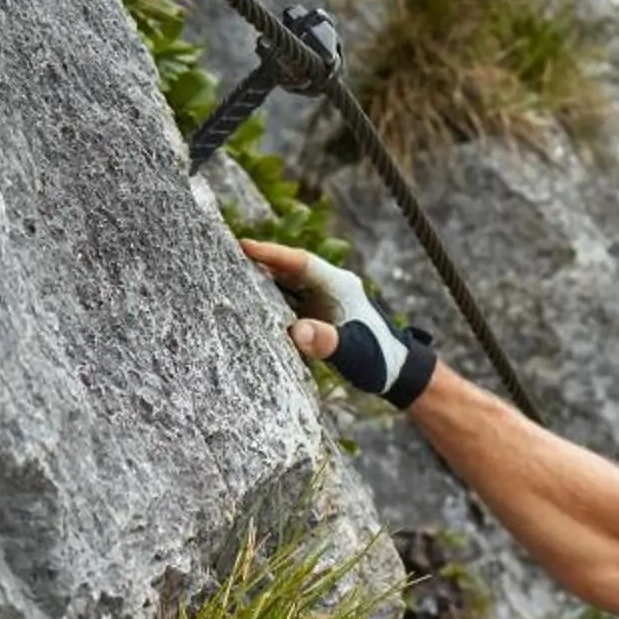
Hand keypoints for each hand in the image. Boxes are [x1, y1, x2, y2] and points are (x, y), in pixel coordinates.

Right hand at [236, 240, 436, 406]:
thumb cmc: (380, 359)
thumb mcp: (354, 352)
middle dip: (258, 261)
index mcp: (339, 285)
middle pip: (288, 268)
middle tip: (221, 253)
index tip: (244, 245)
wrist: (397, 372)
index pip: (300, 262)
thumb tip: (296, 331)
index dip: (272, 253)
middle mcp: (329, 287)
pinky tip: (245, 302)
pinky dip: (268, 300)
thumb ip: (327, 341)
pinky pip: (287, 301)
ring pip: (285, 283)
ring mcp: (322, 300)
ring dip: (260, 279)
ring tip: (224, 274)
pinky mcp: (317, 315)